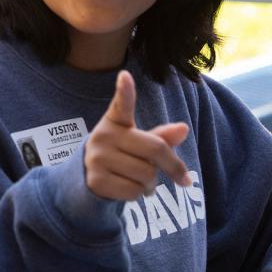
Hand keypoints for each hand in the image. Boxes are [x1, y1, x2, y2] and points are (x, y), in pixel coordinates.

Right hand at [84, 70, 191, 200]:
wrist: (88, 179)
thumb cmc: (121, 155)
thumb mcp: (139, 143)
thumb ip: (161, 137)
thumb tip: (183, 129)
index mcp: (115, 121)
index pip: (122, 105)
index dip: (125, 91)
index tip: (125, 76)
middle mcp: (103, 135)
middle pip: (154, 150)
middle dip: (170, 166)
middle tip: (173, 174)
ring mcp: (97, 158)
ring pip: (146, 175)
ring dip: (152, 184)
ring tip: (141, 181)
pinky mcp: (95, 180)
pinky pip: (134, 191)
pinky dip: (140, 194)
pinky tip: (130, 189)